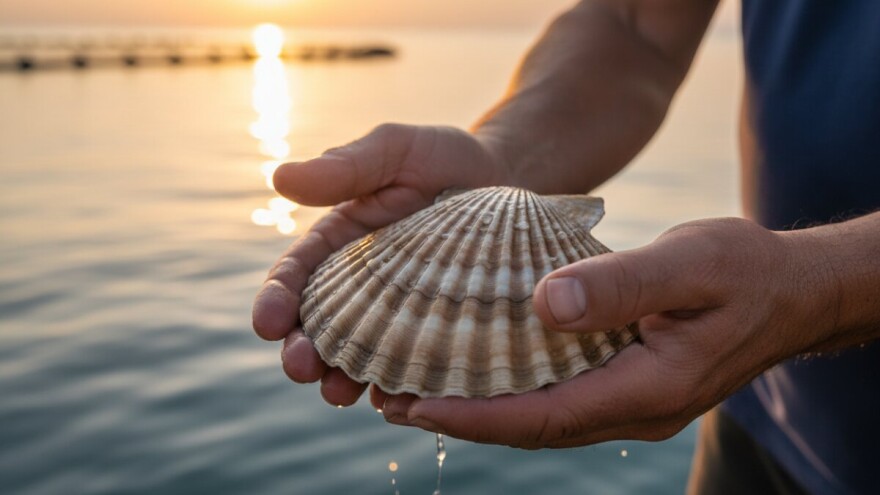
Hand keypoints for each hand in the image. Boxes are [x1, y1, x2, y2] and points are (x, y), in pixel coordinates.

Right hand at [252, 124, 509, 405]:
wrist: (510, 181)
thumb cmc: (447, 159)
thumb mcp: (396, 150)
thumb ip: (346, 165)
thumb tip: (280, 178)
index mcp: (339, 244)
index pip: (296, 276)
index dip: (276, 300)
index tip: (268, 322)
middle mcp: (360, 287)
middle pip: (317, 328)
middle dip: (301, 352)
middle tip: (300, 368)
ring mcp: (396, 317)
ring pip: (357, 358)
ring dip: (339, 379)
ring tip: (338, 394)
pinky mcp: (434, 336)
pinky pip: (411, 369)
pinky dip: (398, 388)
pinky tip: (396, 400)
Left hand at [374, 218, 837, 447]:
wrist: (793, 292)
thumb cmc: (747, 271)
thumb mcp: (690, 263)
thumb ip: (621, 284)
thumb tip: (544, 303)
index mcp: (648, 386)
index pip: (544, 416)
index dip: (476, 417)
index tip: (415, 405)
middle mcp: (634, 407)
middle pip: (532, 426)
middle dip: (462, 418)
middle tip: (393, 400)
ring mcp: (633, 401)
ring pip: (542, 416)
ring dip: (481, 408)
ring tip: (417, 391)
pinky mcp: (628, 384)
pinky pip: (559, 397)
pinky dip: (513, 389)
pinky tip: (480, 369)